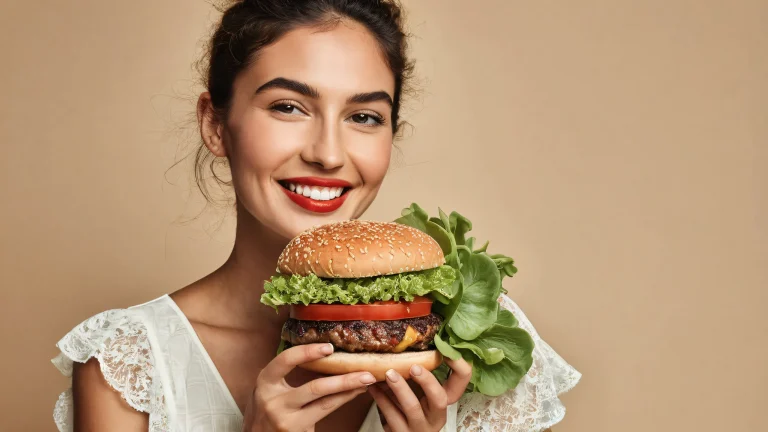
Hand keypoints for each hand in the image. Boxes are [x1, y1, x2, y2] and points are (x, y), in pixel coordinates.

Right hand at [243, 343, 375, 431]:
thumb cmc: (267, 408)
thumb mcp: (270, 388)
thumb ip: (286, 374)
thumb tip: (324, 353)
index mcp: (266, 383)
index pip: (285, 361)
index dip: (307, 352)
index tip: (329, 347)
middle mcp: (274, 402)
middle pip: (315, 388)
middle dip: (344, 379)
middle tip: (366, 371)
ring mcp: (286, 420)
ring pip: (325, 403)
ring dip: (349, 390)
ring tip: (366, 381)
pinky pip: (325, 414)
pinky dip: (342, 401)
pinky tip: (354, 393)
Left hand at [368, 357, 471, 431]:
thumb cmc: (410, 407)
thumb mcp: (420, 392)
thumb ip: (420, 373)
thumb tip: (411, 341)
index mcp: (445, 401)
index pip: (462, 382)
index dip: (460, 366)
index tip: (446, 349)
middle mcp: (436, 416)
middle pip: (439, 399)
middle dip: (427, 381)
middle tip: (414, 366)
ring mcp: (419, 428)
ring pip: (412, 408)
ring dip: (399, 388)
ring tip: (388, 373)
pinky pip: (390, 415)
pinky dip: (381, 398)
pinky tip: (373, 386)